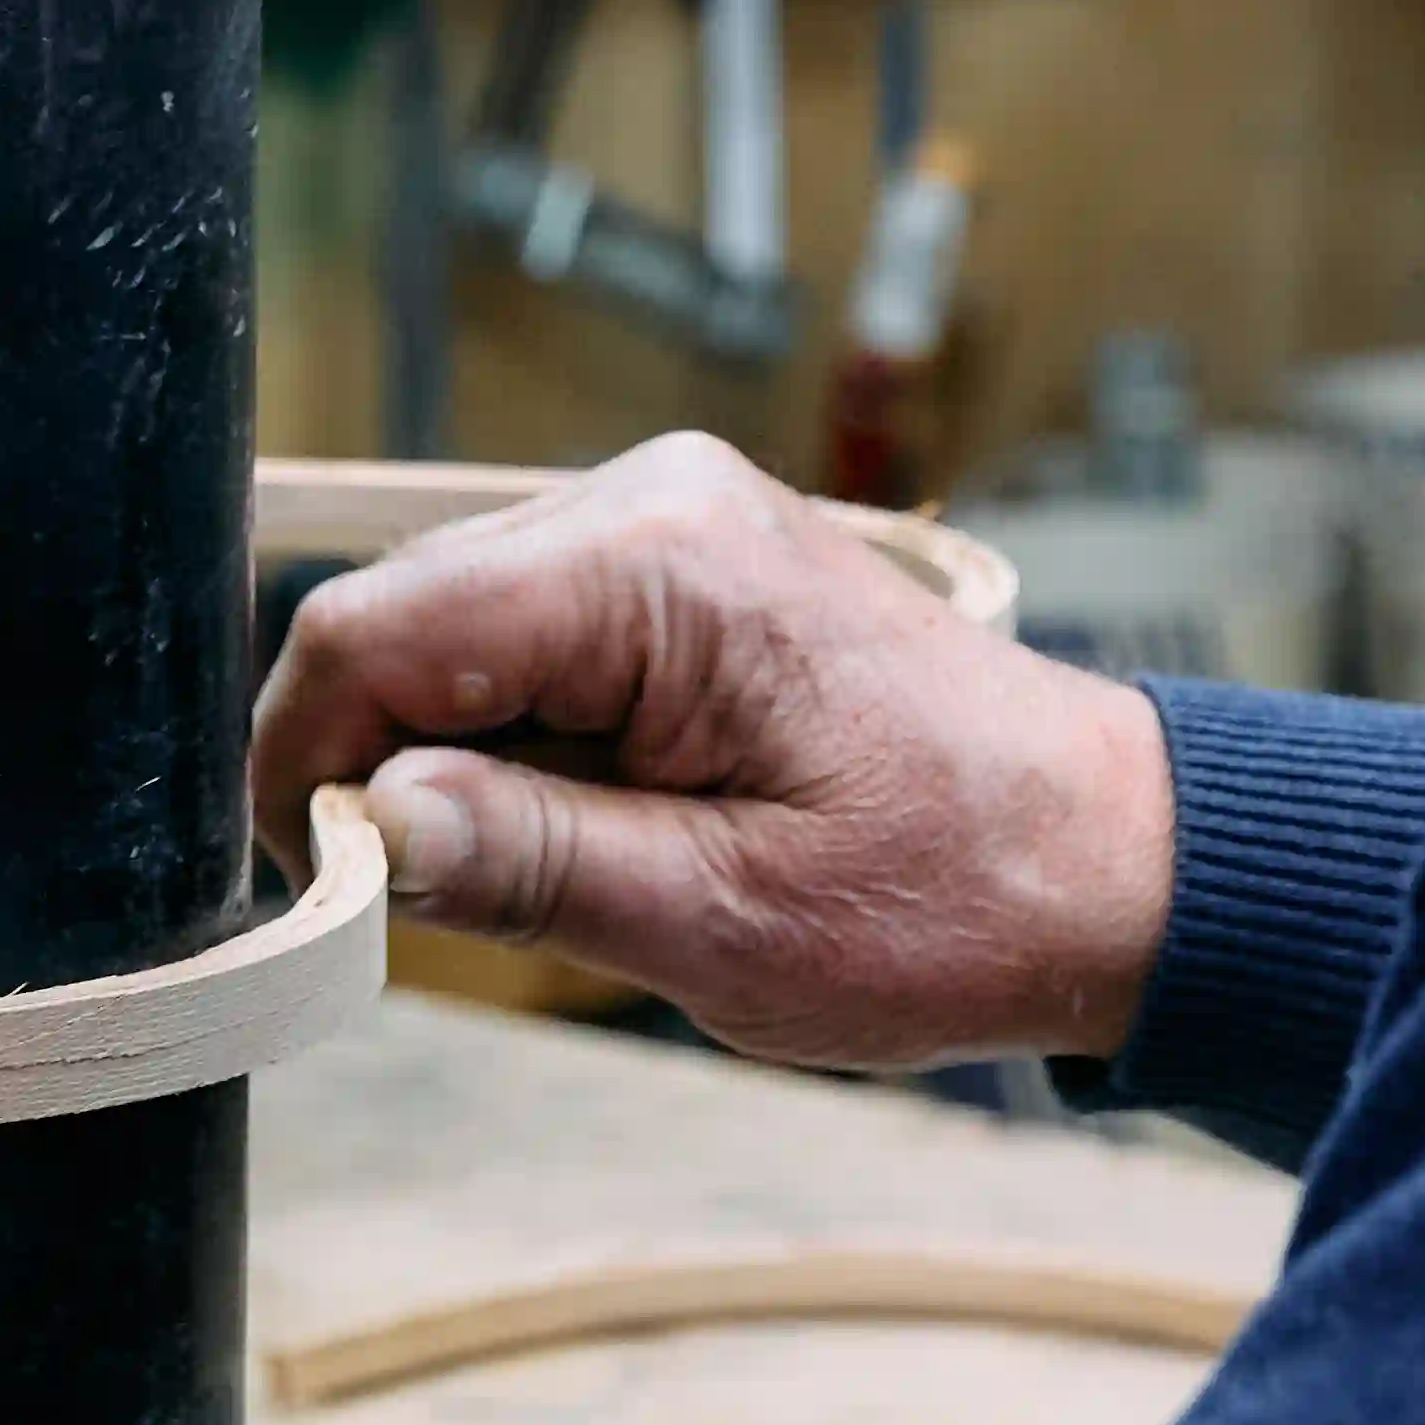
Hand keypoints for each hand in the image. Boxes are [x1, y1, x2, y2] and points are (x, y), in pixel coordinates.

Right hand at [253, 428, 1177, 1072]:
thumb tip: (366, 824)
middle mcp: (653, 503)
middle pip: (399, 623)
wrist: (1113, 860)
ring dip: (466, 766)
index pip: (373, 631)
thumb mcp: (730, 922)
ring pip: (452, 638)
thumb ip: (529, 864)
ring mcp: (670, 523)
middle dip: (391, 772)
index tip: (331, 893)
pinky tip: (618, 824)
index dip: (311, 768)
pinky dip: (530, 746)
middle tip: (463, 913)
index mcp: (657, 563)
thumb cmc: (957, 897)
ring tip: (587, 869)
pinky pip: (530, 645)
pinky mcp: (684, 569)